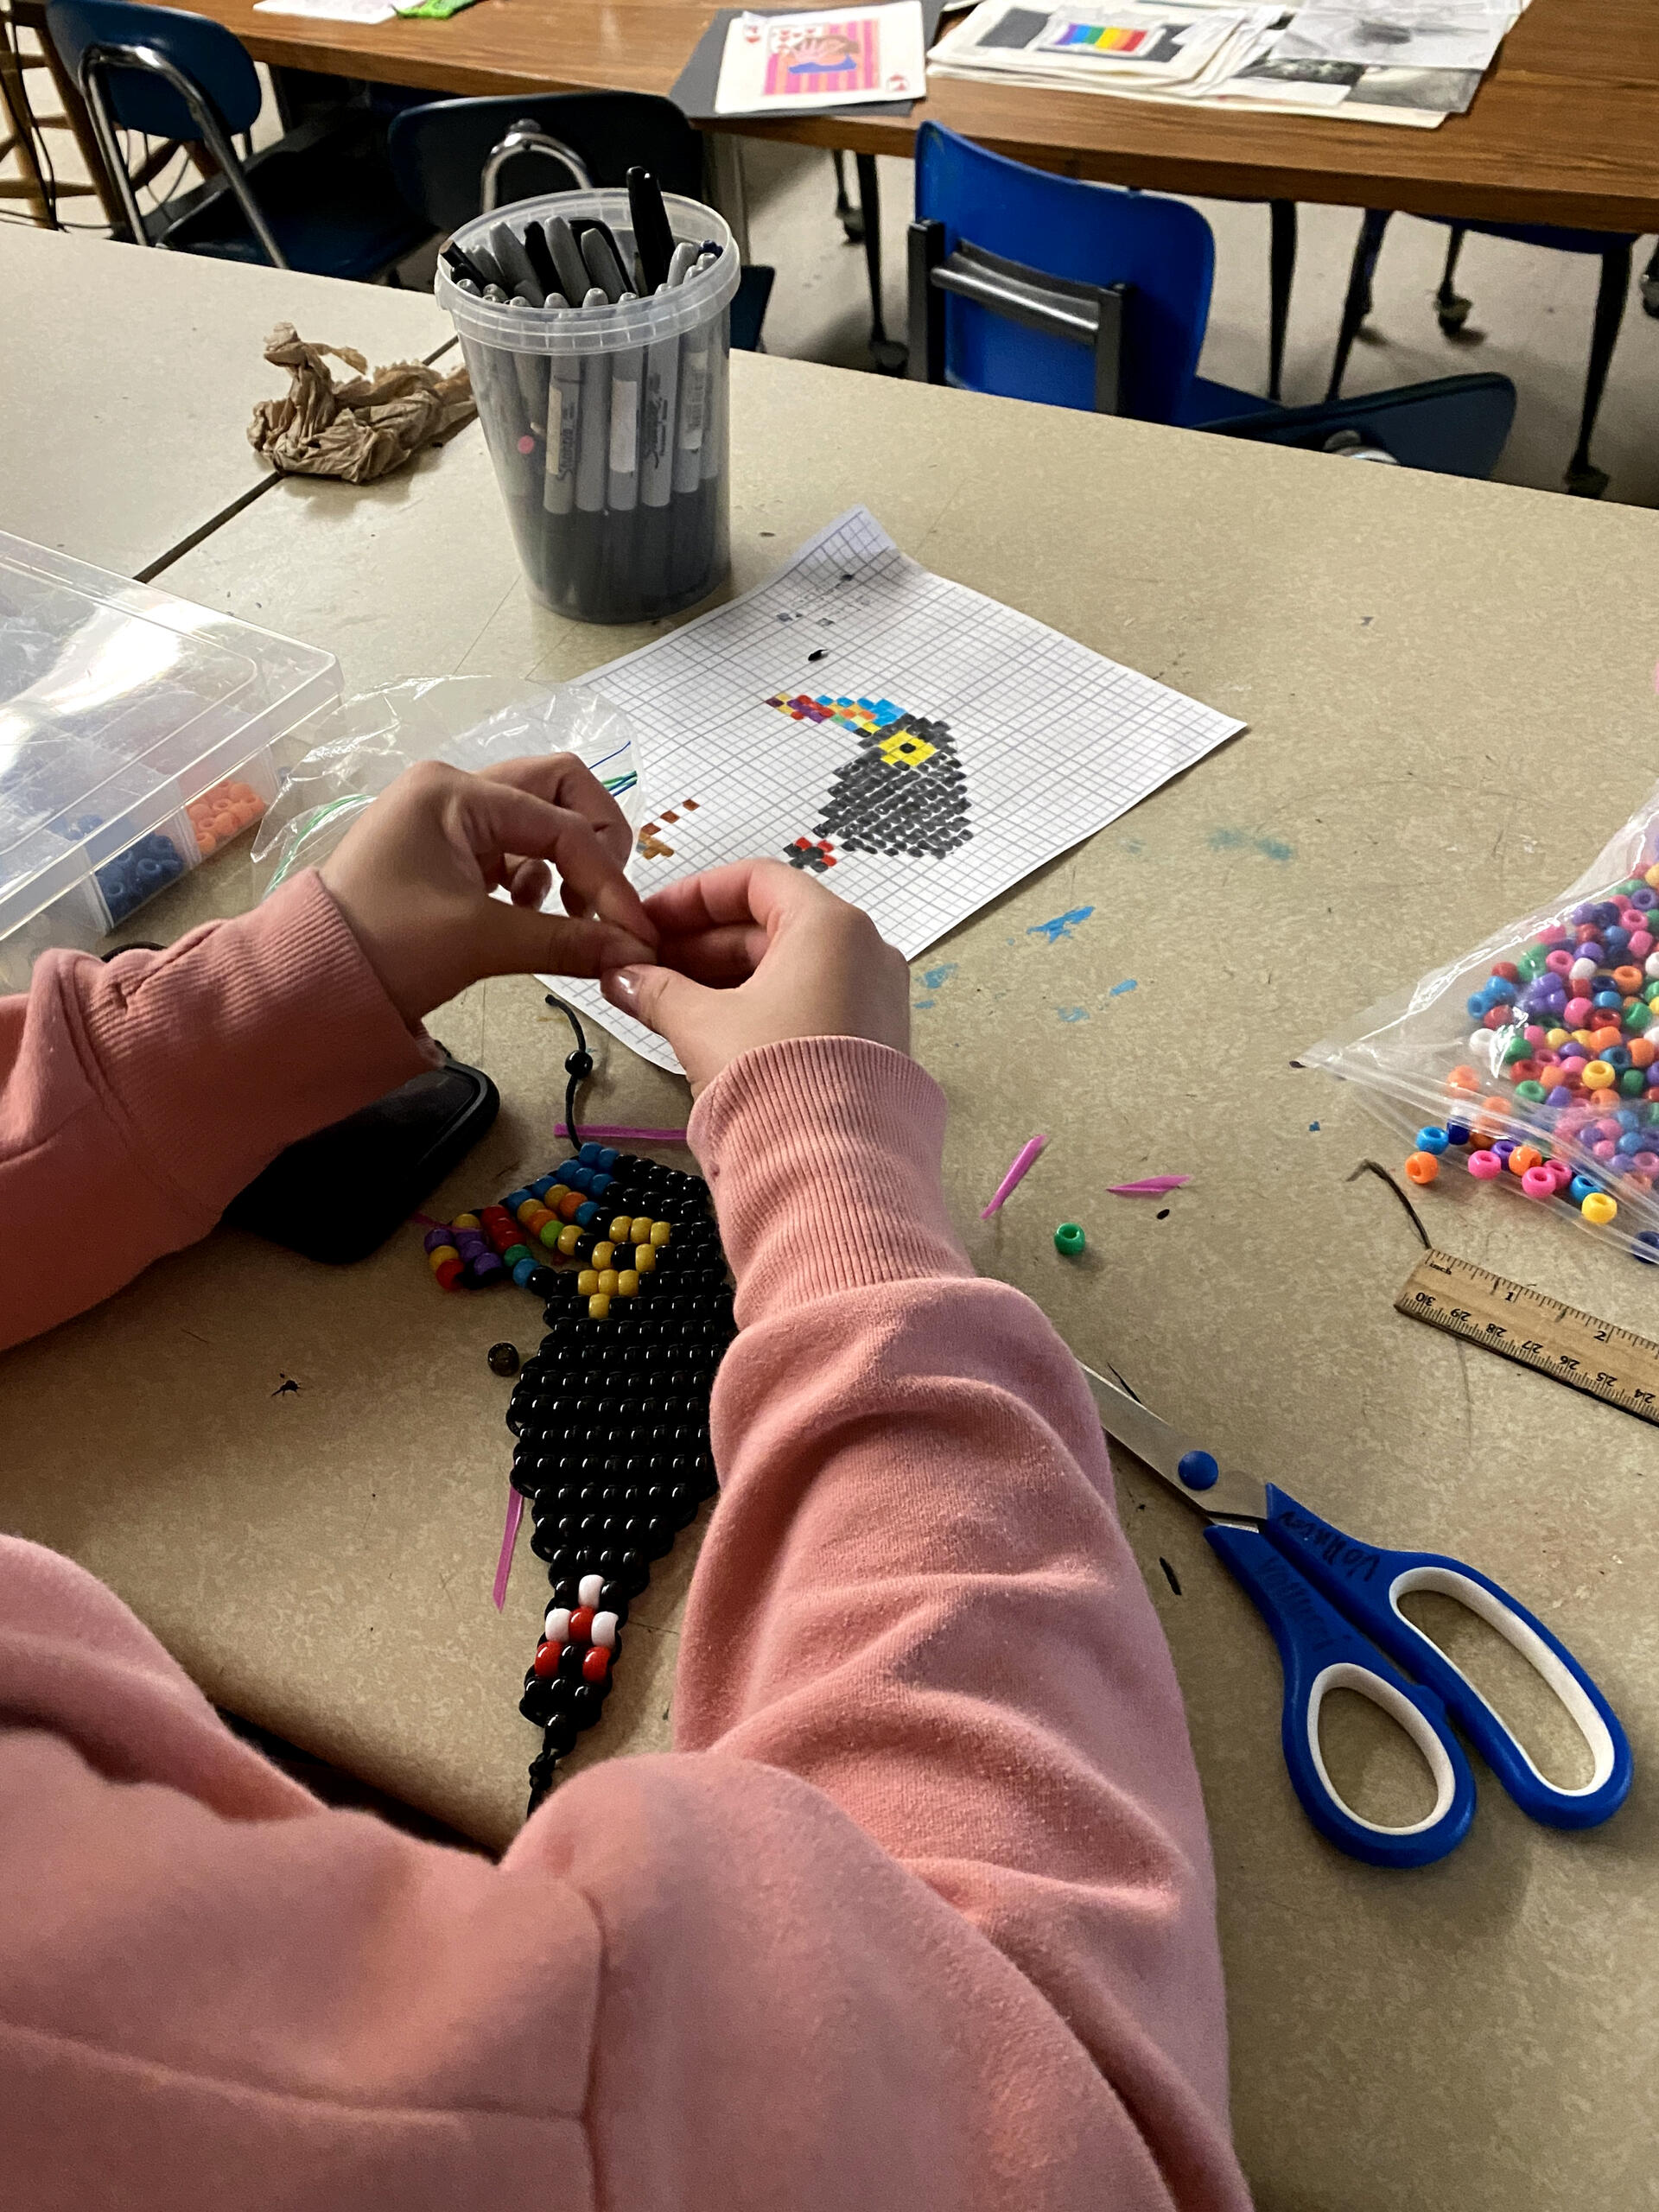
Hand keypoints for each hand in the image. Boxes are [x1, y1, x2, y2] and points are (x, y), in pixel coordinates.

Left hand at [319, 755, 655, 1023]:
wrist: (305, 984)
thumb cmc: (380, 949)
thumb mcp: (479, 942)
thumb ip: (567, 941)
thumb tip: (635, 954)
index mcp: (454, 792)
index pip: (562, 824)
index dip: (607, 880)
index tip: (635, 934)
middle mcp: (453, 789)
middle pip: (558, 791)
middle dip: (595, 846)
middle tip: (606, 902)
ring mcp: (449, 819)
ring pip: (539, 819)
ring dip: (567, 863)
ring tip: (567, 918)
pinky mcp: (447, 852)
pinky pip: (515, 849)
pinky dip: (538, 878)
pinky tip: (529, 915)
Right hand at [601, 859, 909, 1092]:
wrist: (833, 1170)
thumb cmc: (773, 1079)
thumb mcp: (700, 1024)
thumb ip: (656, 990)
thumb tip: (620, 976)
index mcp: (831, 925)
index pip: (755, 880)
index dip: (692, 896)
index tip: (648, 920)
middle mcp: (865, 952)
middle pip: (771, 925)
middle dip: (701, 945)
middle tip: (645, 966)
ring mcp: (876, 998)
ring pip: (789, 968)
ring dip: (724, 979)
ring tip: (666, 1003)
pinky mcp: (874, 1042)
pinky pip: (810, 1002)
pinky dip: (760, 1006)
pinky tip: (710, 1031)